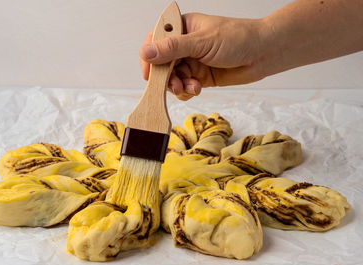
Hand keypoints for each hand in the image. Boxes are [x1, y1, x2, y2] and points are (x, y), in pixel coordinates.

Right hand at [139, 13, 267, 100]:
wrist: (263, 54)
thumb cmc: (238, 38)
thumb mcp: (202, 41)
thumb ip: (173, 48)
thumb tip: (146, 52)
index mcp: (182, 27)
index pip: (155, 41)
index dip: (149, 58)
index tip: (149, 74)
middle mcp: (184, 44)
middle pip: (161, 63)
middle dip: (166, 77)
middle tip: (174, 85)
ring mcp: (192, 61)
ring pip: (172, 78)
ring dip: (178, 86)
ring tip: (191, 87)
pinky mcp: (199, 76)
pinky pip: (184, 86)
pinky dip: (187, 91)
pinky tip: (197, 89)